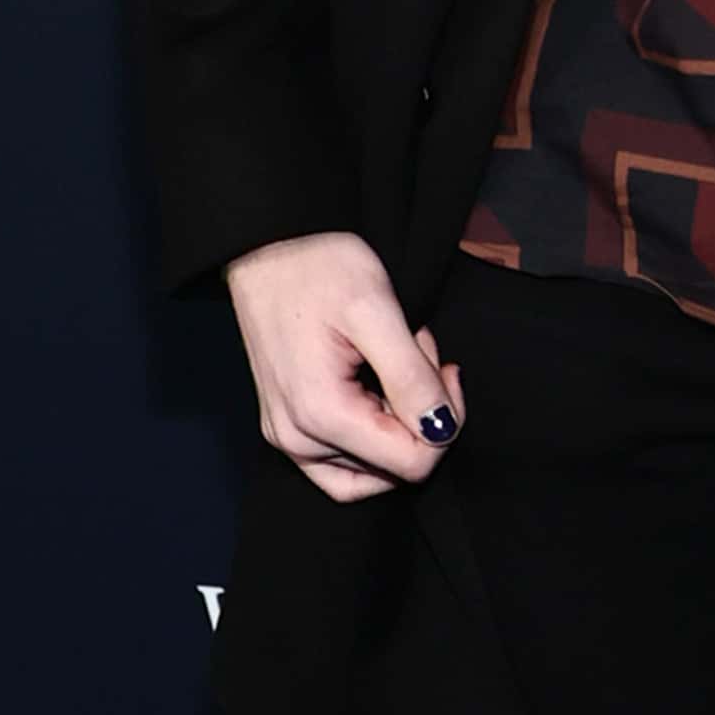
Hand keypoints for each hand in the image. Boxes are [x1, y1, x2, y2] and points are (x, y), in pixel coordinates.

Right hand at [226, 229, 462, 502]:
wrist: (267, 246)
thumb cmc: (319, 268)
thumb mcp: (377, 312)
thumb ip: (412, 378)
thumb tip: (441, 430)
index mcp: (321, 416)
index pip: (414, 464)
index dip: (446, 421)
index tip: (443, 369)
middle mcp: (297, 441)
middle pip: (394, 467)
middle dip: (421, 413)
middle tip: (416, 355)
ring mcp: (288, 437)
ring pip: (371, 467)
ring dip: (398, 422)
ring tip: (396, 365)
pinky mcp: (288, 426)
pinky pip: (344, 460)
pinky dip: (374, 429)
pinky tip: (379, 383)